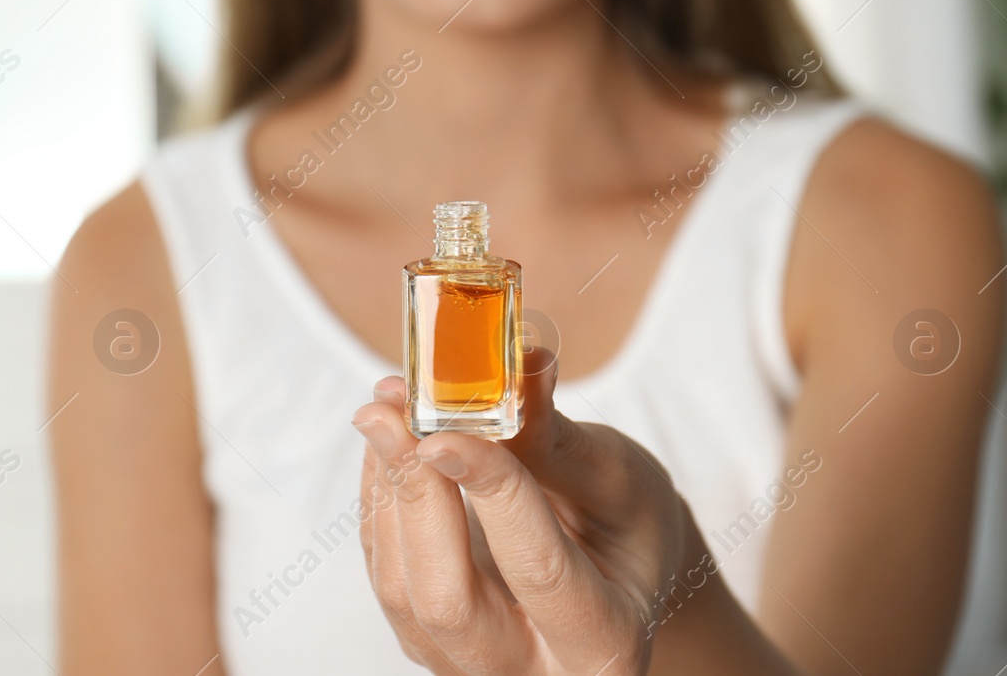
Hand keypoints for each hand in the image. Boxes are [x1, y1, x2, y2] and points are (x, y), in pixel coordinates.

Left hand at [350, 348, 692, 674]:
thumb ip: (558, 435)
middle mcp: (533, 674)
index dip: (489, 492)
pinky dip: (379, 501)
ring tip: (384, 408)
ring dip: (385, 491)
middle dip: (414, 497)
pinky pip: (385, 576)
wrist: (612, 573)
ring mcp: (468, 667)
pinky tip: (388, 443)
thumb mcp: (616, 478)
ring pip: (402, 591)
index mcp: (603, 644)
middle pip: (448, 601)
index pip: (538, 569)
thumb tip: (521, 362)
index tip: (446, 428)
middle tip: (391, 411)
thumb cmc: (627, 526)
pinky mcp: (426, 642)